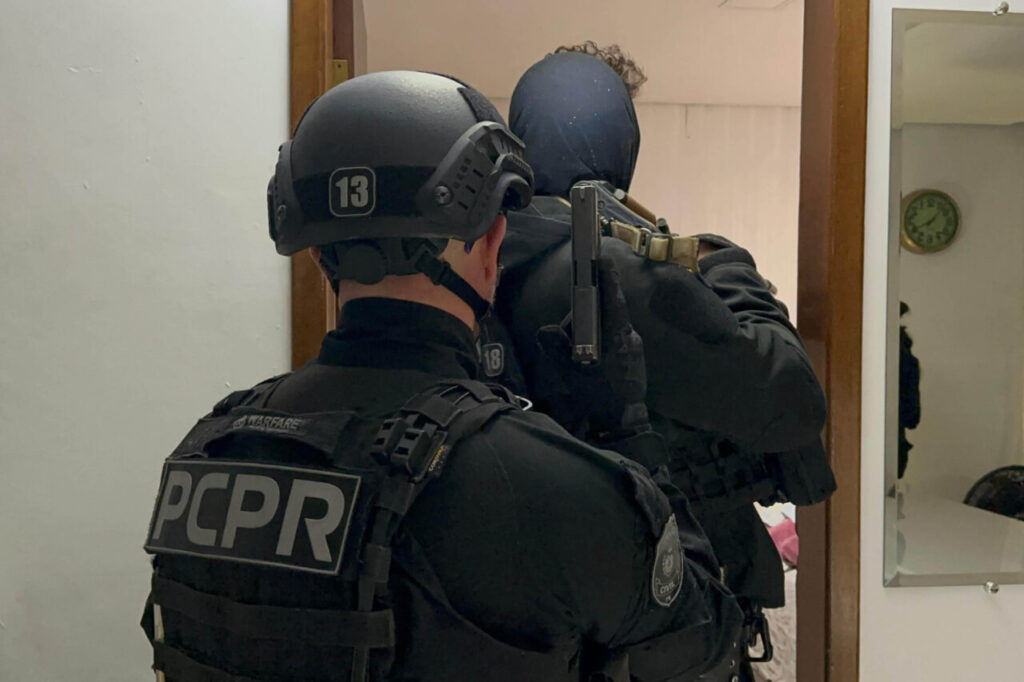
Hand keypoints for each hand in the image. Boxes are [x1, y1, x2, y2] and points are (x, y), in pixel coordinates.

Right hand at [536, 256, 649, 440]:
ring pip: (610, 326)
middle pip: (607, 312)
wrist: (624, 425)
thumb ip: (555, 348)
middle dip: (585, 315)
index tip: (602, 260)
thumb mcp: (570, 374)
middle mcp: (630, 337)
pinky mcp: (635, 357)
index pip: (613, 299)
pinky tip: (588, 359)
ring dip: (591, 331)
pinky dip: (599, 340)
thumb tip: (547, 330)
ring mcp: (635, 347)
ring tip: (576, 355)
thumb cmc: (598, 399)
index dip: (608, 278)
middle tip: (567, 334)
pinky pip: (615, 338)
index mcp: (617, 337)